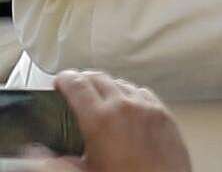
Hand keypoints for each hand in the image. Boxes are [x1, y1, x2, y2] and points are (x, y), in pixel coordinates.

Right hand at [36, 70, 191, 171]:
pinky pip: (143, 94)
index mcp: (102, 120)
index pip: (78, 85)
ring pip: (123, 84)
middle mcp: (126, 107)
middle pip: (100, 79)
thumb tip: (35, 154)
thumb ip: (56, 163)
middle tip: (74, 87)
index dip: (65, 79)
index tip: (59, 81)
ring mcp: (148, 108)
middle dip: (84, 80)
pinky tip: (127, 106)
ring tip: (98, 97)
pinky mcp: (165, 114)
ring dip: (108, 86)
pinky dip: (130, 94)